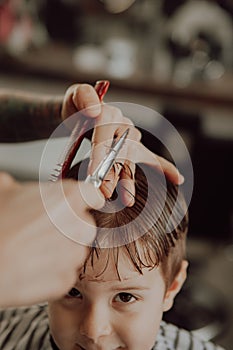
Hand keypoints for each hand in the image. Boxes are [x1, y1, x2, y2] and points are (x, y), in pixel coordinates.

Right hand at [0, 172, 103, 306]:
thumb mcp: (3, 189)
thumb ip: (23, 187)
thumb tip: (18, 188)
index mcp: (67, 198)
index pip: (92, 195)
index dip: (85, 199)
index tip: (81, 204)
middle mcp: (76, 225)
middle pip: (86, 224)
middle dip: (71, 226)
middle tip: (46, 229)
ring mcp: (72, 255)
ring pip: (77, 249)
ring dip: (63, 249)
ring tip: (35, 249)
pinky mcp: (64, 280)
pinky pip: (67, 272)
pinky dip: (54, 270)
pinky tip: (32, 265)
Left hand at [61, 84, 183, 205]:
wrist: (81, 112)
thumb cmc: (77, 106)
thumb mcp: (74, 95)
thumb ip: (83, 96)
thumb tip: (96, 110)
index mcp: (109, 113)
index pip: (105, 135)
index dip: (99, 154)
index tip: (93, 173)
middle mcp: (124, 126)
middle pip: (120, 152)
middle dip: (112, 174)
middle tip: (104, 192)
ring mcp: (131, 138)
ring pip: (131, 161)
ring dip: (128, 180)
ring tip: (127, 200)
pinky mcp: (133, 147)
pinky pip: (152, 158)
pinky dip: (165, 168)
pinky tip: (177, 179)